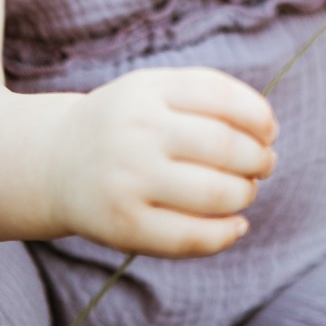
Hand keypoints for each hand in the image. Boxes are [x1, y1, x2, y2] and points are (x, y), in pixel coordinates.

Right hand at [46, 67, 277, 256]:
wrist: (56, 161)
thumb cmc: (126, 122)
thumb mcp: (154, 88)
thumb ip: (207, 96)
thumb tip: (266, 129)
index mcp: (148, 89)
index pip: (222, 97)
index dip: (259, 117)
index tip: (269, 131)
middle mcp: (137, 131)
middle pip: (224, 146)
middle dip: (258, 159)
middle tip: (263, 165)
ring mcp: (128, 179)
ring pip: (214, 193)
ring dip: (245, 194)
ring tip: (246, 191)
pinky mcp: (123, 225)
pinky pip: (190, 237)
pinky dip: (226, 234)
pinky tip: (236, 225)